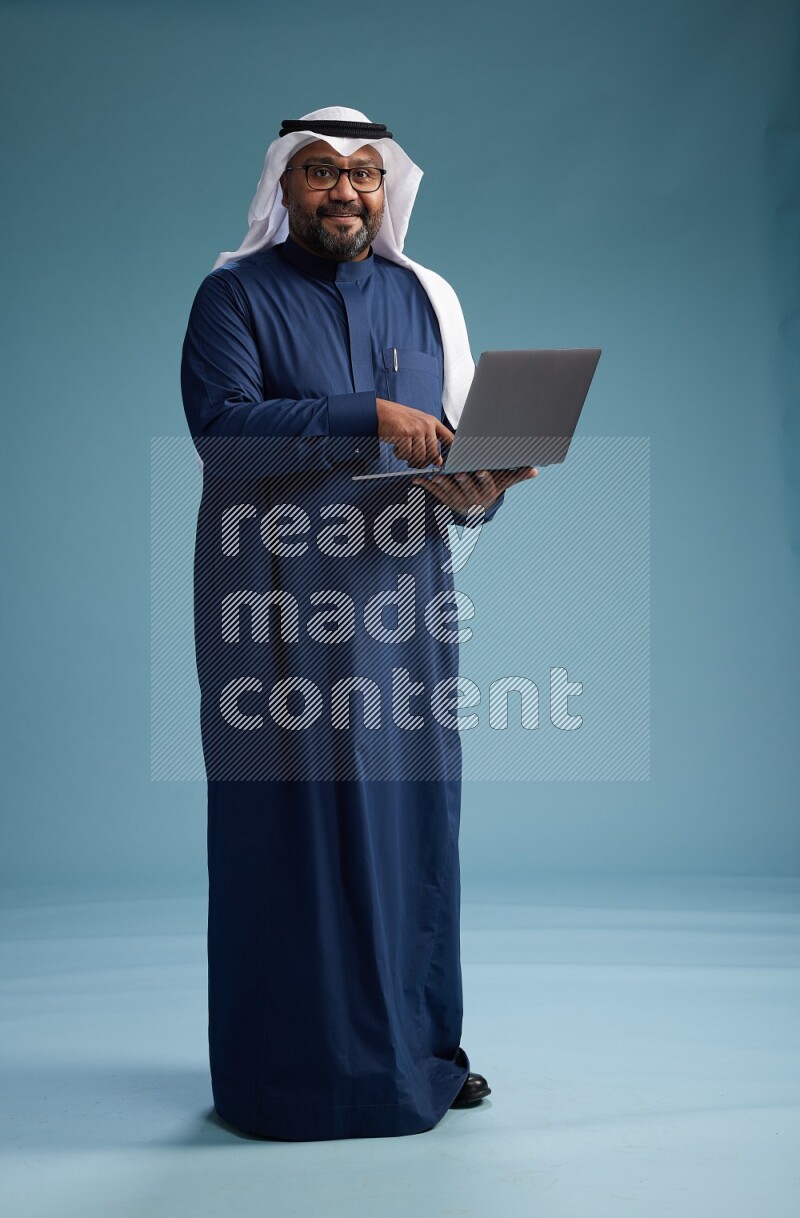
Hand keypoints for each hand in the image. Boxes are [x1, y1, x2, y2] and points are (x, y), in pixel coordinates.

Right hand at [376, 398, 454, 468]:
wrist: (379, 412)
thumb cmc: (398, 419)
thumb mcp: (417, 425)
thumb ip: (429, 441)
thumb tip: (438, 461)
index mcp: (432, 422)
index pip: (449, 438)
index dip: (452, 452)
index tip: (448, 462)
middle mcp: (426, 425)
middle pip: (433, 453)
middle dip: (423, 462)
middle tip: (413, 461)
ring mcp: (416, 429)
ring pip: (420, 456)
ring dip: (410, 459)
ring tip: (403, 452)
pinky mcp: (405, 434)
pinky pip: (406, 454)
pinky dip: (400, 455)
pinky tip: (396, 448)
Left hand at [411, 467, 537, 512]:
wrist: (475, 509)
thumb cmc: (490, 489)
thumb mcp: (502, 483)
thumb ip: (516, 476)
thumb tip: (536, 470)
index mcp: (486, 494)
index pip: (486, 485)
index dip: (483, 478)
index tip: (480, 470)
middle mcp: (472, 500)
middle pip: (466, 489)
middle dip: (461, 481)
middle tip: (455, 471)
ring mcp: (457, 502)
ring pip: (449, 492)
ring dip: (441, 483)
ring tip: (435, 474)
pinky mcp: (444, 501)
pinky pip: (435, 494)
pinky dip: (426, 486)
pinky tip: (417, 479)